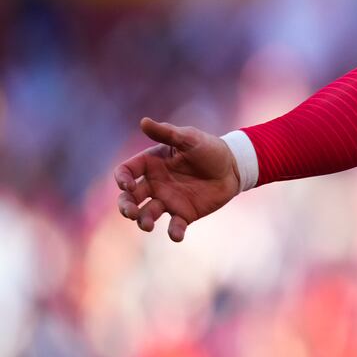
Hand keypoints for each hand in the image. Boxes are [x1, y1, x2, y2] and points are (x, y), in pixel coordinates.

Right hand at [113, 118, 241, 241]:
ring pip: (147, 214)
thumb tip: (144, 122)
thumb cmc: (209, 149)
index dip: (122, 179)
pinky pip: (174, 226)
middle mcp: (154, 184)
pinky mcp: (184, 214)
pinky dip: (174, 232)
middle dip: (126, 206)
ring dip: (143, 220)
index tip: (129, 184)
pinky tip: (176, 235)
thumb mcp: (189, 138)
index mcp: (151, 164)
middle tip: (131, 212)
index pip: (125, 172)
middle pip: (129, 198)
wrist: (234, 167)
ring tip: (147, 224)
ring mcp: (168, 200)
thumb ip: (167, 133)